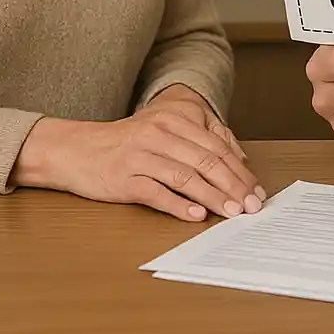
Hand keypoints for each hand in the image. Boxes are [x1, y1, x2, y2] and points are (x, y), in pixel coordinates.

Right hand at [12, 86, 265, 221]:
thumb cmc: (128, 143)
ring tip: (232, 212)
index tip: (256, 190)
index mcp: (175, 117)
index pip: (217, 146)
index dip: (240, 170)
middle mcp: (159, 132)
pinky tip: (197, 215)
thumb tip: (239, 161)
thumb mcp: (165, 130)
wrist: (77, 149)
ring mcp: (141, 154)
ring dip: (213, 197)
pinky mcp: (124, 178)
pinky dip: (179, 205)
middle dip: (234, 185)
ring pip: (186, 176)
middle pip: (206, 160)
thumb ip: (201, 139)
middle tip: (251, 205)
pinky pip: (157, 193)